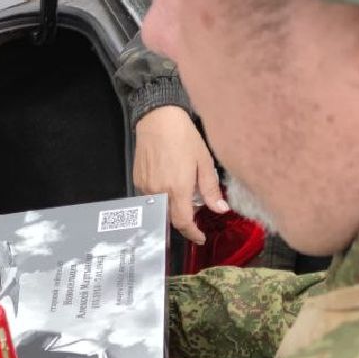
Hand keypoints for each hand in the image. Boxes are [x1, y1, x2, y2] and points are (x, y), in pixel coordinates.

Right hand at [132, 105, 228, 244]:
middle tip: (196, 211)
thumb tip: (221, 209)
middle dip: (184, 220)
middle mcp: (159, 192)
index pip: (183, 222)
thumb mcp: (204, 162)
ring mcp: (145, 187)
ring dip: (172, 207)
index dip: (192, 233)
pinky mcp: (138, 181)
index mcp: (178, 189)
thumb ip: (210, 189)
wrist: (158, 120)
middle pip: (170, 218)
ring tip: (183, 192)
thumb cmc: (183, 137)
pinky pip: (150, 197)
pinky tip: (169, 182)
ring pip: (160, 208)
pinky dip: (162, 197)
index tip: (200, 237)